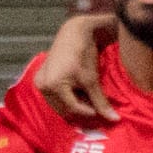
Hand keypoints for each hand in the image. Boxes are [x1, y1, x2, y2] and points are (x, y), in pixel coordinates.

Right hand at [33, 11, 118, 125]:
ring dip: (72, 103)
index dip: (89, 111)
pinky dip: (65, 96)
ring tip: (85, 95)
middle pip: (64, 108)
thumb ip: (101, 101)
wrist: (74, 33)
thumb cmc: (84, 55)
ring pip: (58, 104)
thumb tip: (114, 119)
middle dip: (80, 108)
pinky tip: (76, 90)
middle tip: (93, 103)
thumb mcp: (92, 80)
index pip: (73, 108)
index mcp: (53, 85)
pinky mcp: (40, 78)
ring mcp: (39, 82)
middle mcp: (42, 85)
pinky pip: (53, 96)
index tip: (100, 110)